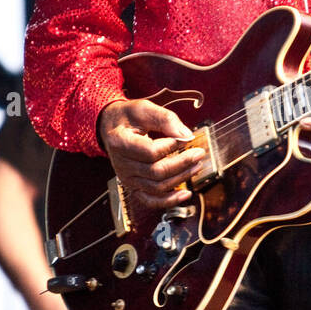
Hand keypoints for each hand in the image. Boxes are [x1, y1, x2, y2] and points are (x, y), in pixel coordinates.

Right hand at [97, 97, 205, 211]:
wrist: (111, 128)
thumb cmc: (127, 117)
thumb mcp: (144, 109)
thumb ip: (165, 119)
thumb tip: (186, 135)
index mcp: (120, 142)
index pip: (150, 152)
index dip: (171, 146)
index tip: (185, 138)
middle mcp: (121, 164)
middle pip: (156, 172)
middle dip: (182, 164)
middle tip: (198, 153)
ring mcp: (127, 178)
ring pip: (157, 187)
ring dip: (181, 178)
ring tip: (196, 166)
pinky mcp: (133, 186)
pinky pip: (151, 200)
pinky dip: (169, 200)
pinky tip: (186, 194)